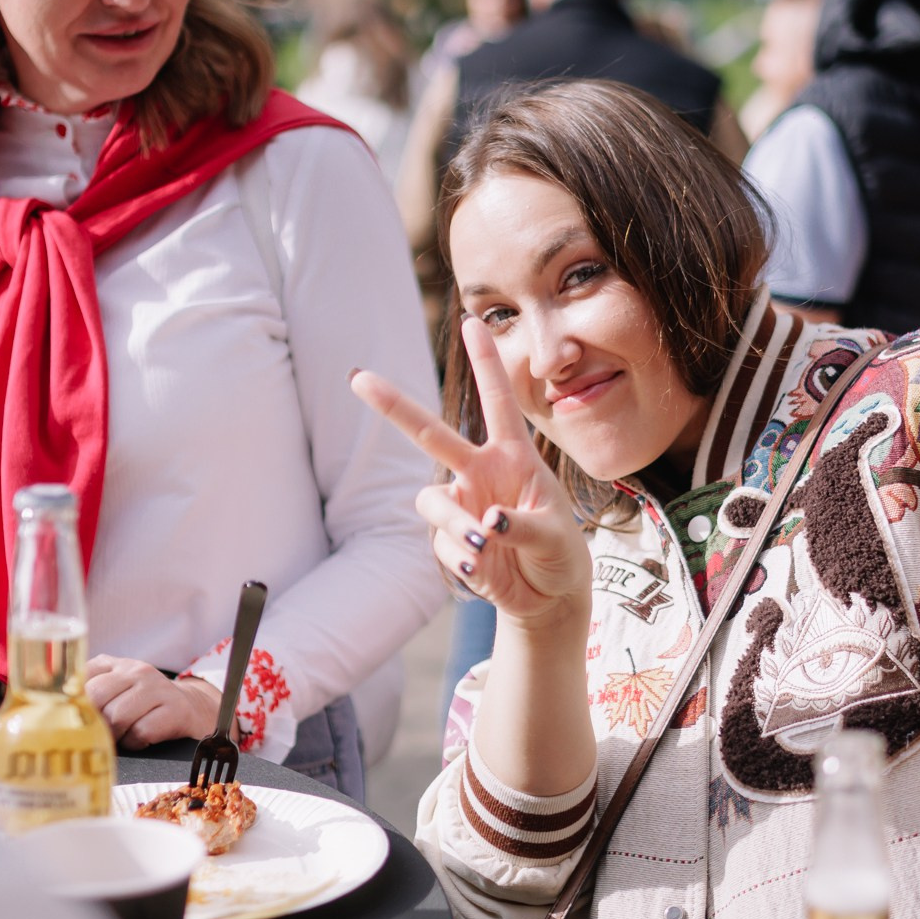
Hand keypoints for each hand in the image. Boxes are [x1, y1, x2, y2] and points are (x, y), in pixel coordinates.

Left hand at [85, 658, 222, 746]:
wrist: (195, 710)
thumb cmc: (147, 706)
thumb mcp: (120, 689)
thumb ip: (92, 690)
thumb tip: (55, 710)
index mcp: (118, 665)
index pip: (83, 676)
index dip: (74, 701)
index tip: (75, 717)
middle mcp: (138, 671)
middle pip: (97, 696)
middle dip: (94, 722)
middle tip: (98, 734)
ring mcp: (158, 689)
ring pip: (117, 716)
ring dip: (116, 735)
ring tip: (123, 737)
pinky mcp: (175, 710)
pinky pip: (141, 732)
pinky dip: (136, 743)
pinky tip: (141, 740)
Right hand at [351, 318, 592, 623]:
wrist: (549, 596)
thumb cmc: (560, 552)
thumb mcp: (555, 535)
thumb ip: (523, 525)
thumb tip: (487, 521)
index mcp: (513, 458)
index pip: (498, 402)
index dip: (485, 363)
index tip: (472, 322)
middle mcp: (480, 474)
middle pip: (430, 433)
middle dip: (394, 406)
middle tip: (359, 379)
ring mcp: (462, 506)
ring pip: (432, 501)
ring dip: (452, 522)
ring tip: (481, 545)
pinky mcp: (451, 540)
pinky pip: (442, 542)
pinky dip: (461, 556)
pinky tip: (482, 569)